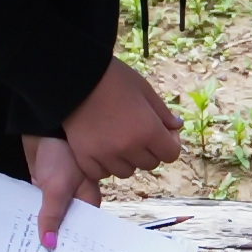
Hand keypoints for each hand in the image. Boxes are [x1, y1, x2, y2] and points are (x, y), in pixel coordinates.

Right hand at [29, 59, 184, 240]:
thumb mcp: (144, 90)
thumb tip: (176, 127)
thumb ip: (163, 113)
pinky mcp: (85, 158)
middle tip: (137, 132)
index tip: (161, 132)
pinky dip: (104, 165)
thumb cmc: (113, 79)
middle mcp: (129, 148)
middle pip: (150, 164)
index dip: (169, 143)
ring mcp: (106, 156)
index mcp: (149, 131)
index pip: (171, 154)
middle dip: (149, 150)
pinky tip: (102, 148)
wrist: (75, 78)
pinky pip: (101, 173)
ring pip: (126, 171)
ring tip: (118, 140)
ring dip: (127, 160)